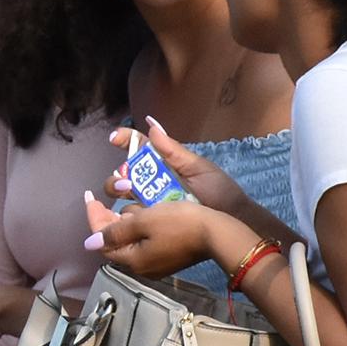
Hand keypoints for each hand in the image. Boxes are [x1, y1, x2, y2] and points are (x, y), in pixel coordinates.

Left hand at [86, 191, 229, 280]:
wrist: (217, 233)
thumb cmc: (179, 223)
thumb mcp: (144, 221)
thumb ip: (115, 231)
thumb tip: (90, 243)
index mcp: (132, 260)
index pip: (102, 241)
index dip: (94, 218)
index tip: (90, 197)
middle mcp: (141, 267)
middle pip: (115, 242)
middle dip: (106, 219)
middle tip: (101, 199)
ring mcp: (156, 264)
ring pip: (130, 241)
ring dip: (123, 222)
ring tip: (123, 202)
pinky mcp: (168, 257)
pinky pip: (144, 241)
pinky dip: (138, 227)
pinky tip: (142, 213)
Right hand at [105, 118, 241, 217]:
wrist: (231, 219)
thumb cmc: (218, 190)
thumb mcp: (197, 167)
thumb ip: (173, 150)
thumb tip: (152, 125)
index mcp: (163, 162)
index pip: (138, 146)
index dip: (124, 139)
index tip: (115, 138)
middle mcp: (152, 181)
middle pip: (123, 172)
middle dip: (118, 174)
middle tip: (127, 179)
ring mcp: (150, 201)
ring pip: (121, 192)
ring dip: (118, 188)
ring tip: (128, 190)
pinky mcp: (150, 219)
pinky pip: (130, 214)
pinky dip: (125, 211)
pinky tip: (129, 209)